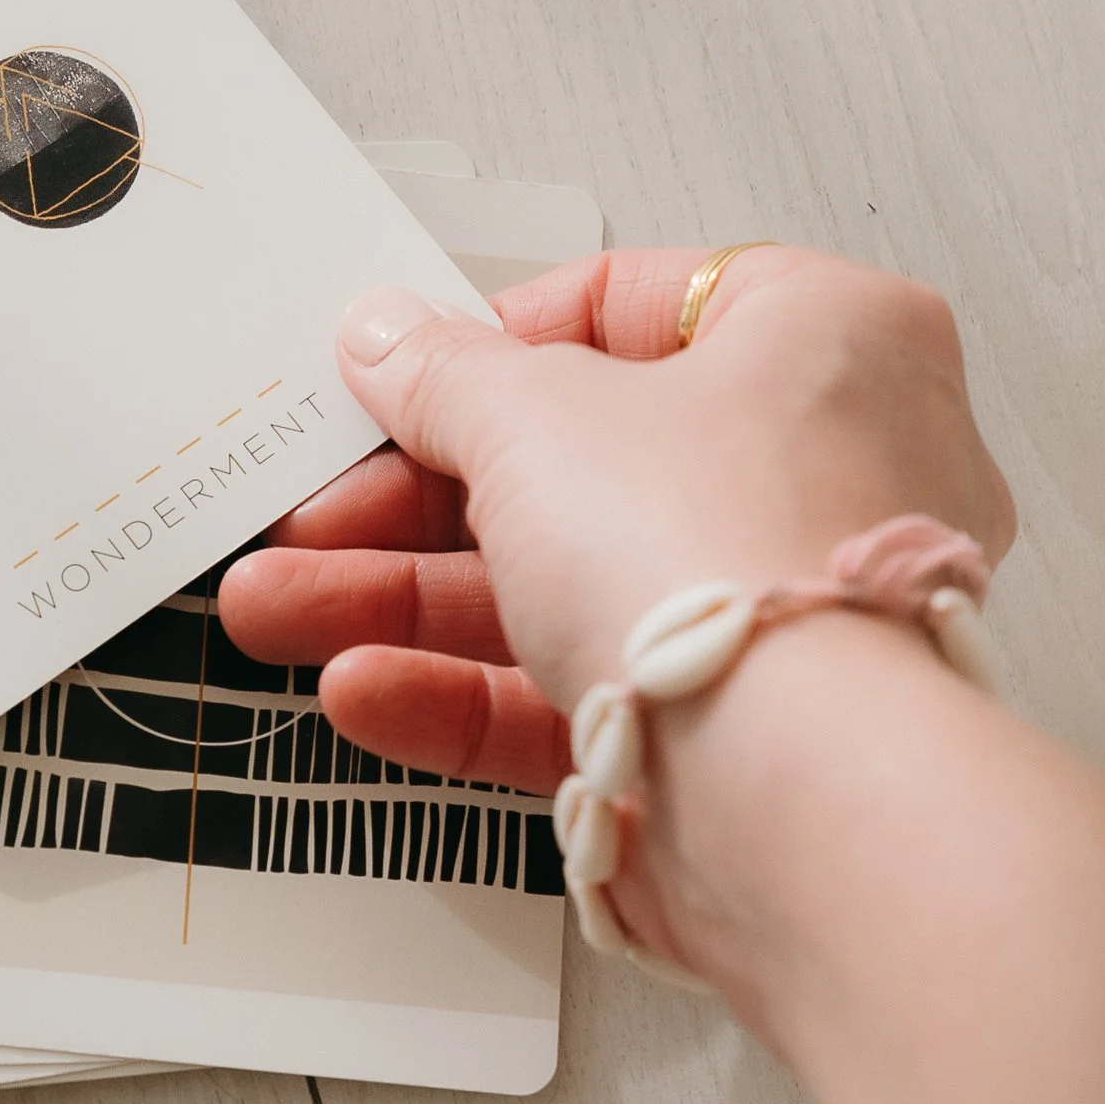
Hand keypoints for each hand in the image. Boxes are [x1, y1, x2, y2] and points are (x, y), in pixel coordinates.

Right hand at [215, 244, 1015, 797]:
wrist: (801, 796)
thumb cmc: (731, 562)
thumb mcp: (535, 418)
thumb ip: (446, 376)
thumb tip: (391, 339)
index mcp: (826, 342)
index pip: (642, 307)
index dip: (500, 341)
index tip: (402, 380)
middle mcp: (823, 473)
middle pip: (577, 465)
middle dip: (409, 501)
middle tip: (311, 515)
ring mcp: (776, 615)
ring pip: (562, 590)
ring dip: (405, 602)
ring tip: (279, 609)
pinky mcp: (732, 734)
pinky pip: (582, 694)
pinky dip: (467, 693)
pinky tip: (365, 687)